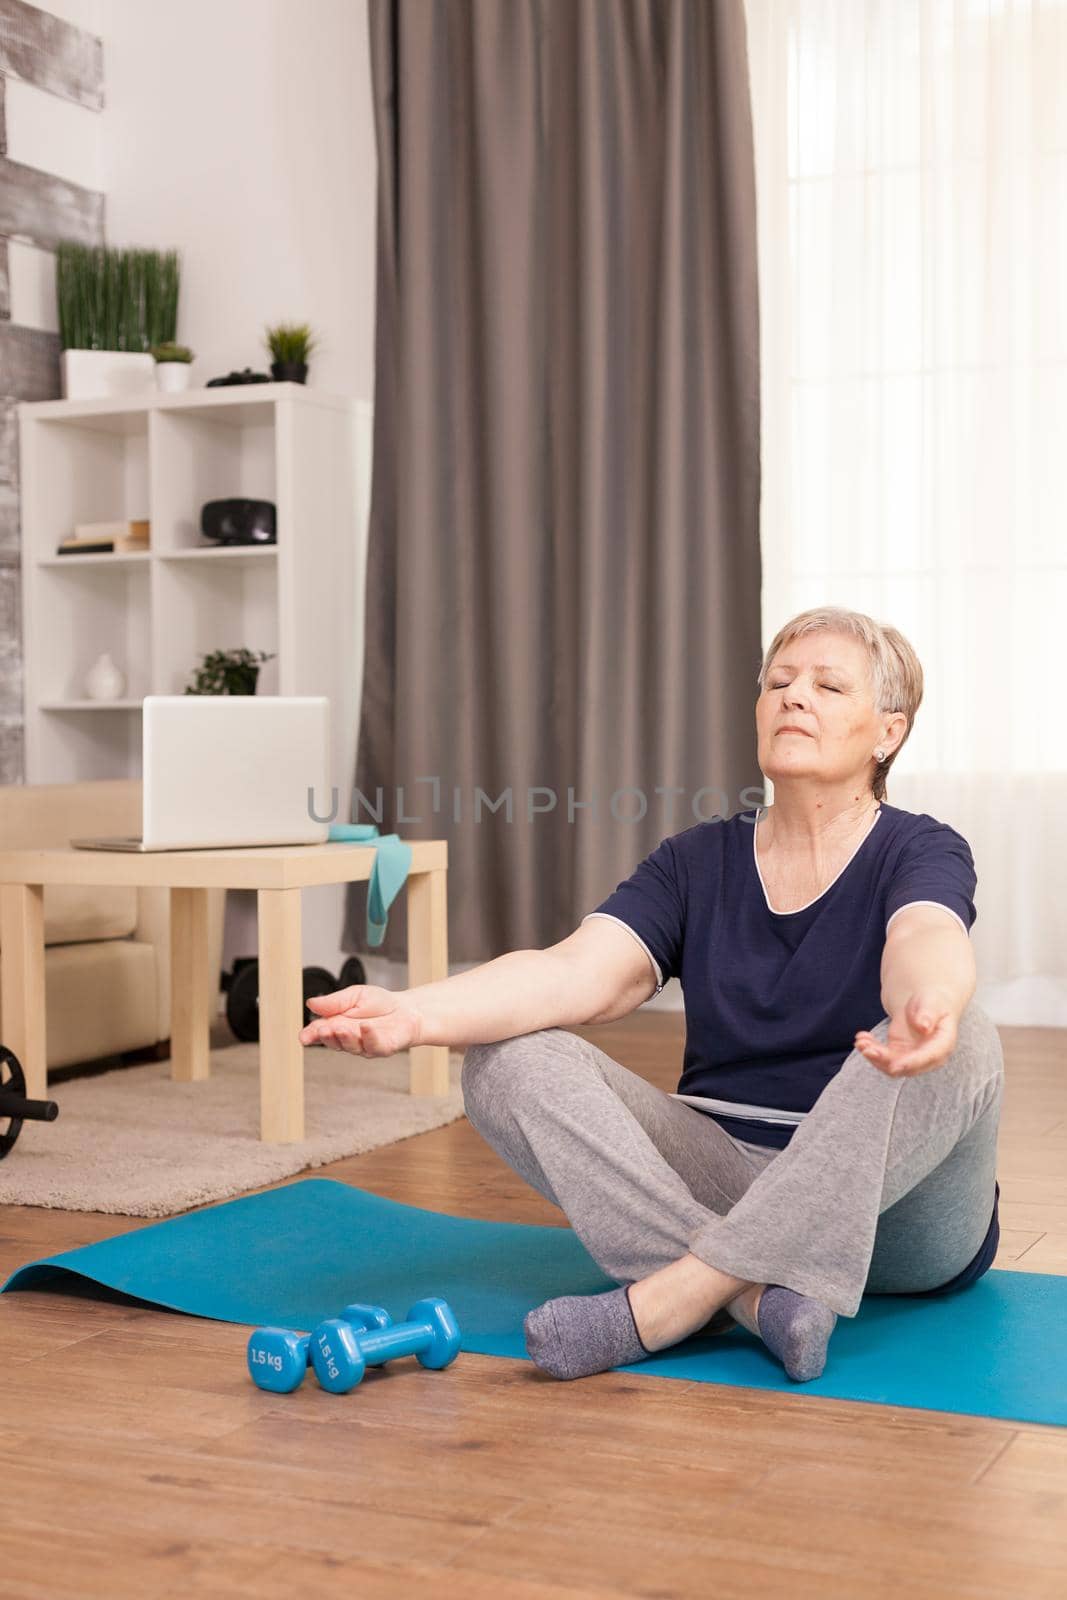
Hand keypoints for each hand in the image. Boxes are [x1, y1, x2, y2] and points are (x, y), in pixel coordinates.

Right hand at [298, 984, 423, 1057]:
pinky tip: (365, 1027)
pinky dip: (369, 1037)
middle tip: (324, 1029)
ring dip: (345, 1038)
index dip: (311, 1035)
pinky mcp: (382, 1048)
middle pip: (333, 1042)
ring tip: (342, 1028)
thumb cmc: (379, 1003)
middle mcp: (349, 1038)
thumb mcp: (354, 995)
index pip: (320, 1032)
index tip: (304, 1037)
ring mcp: (365, 1045)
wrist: (406, 1009)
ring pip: (351, 1047)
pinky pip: (374, 1046)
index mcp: (338, 1025)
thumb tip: (311, 1003)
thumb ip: (334, 1001)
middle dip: (327, 1037)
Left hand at [854, 990, 958, 1077]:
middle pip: (907, 1067)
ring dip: (874, 1056)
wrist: (926, 1006)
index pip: (929, 1057)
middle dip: (886, 1060)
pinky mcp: (898, 1055)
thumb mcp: (932, 1002)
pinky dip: (871, 1049)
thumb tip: (923, 1027)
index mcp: (943, 1044)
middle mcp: (928, 1057)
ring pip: (892, 1065)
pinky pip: (883, 1058)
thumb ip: (928, 1013)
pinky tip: (862, 1037)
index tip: (894, 1066)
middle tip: (867, 1049)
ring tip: (860, 1042)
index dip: (912, 1063)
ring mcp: (912, 1058)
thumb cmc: (932, 1003)